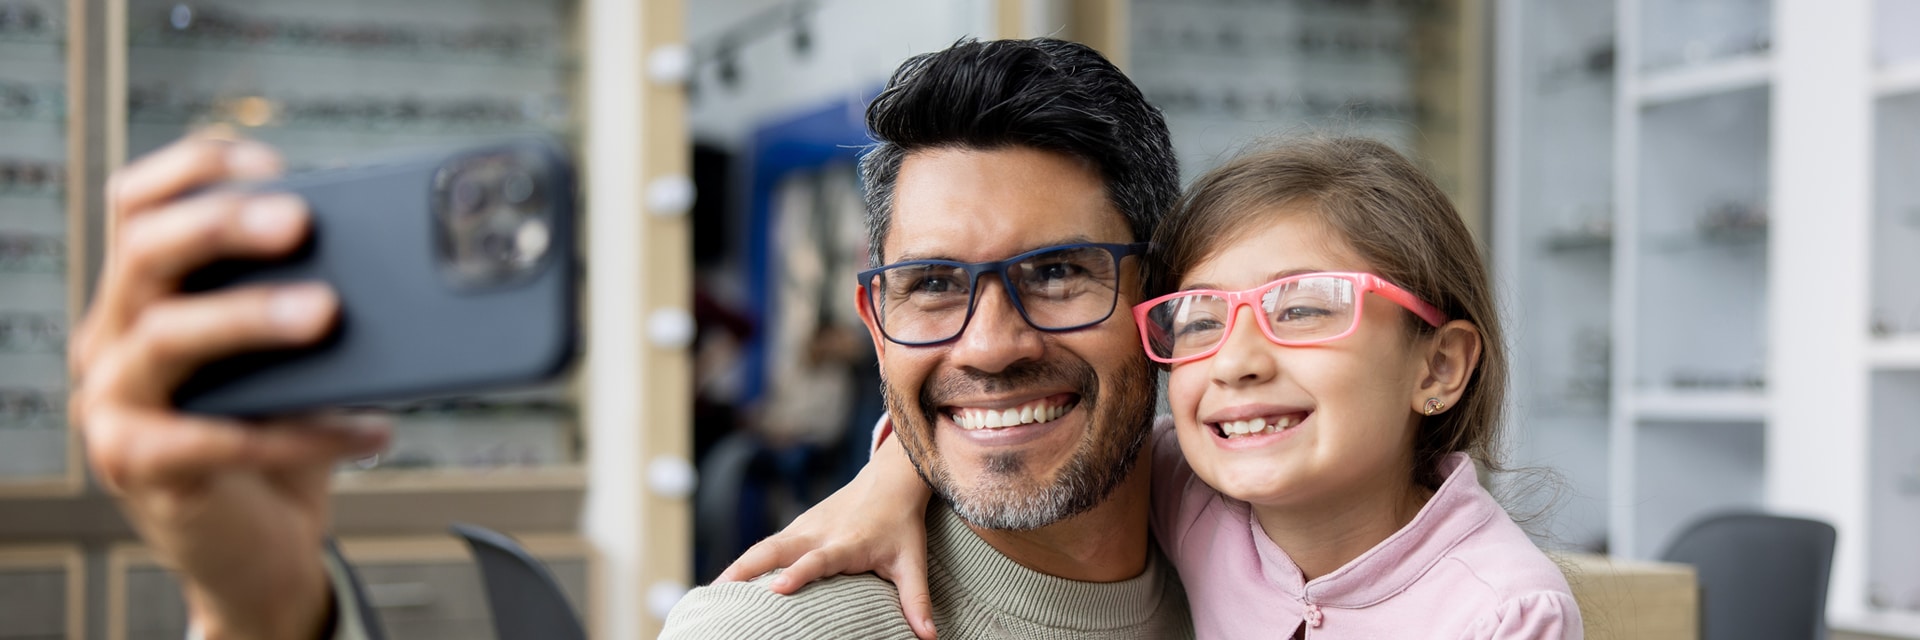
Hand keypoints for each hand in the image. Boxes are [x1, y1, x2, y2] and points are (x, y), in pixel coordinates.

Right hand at [70, 136, 390, 639]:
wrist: (262, 548)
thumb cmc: (280, 435)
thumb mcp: (297, 357)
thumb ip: (315, 298)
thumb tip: (399, 248)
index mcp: (144, 295)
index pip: (139, 203)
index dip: (198, 171)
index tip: (275, 165)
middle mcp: (114, 339)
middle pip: (145, 251)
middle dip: (223, 223)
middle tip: (301, 222)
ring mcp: (116, 404)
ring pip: (165, 335)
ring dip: (251, 316)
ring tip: (330, 312)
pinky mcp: (140, 468)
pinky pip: (215, 438)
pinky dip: (300, 430)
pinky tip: (370, 427)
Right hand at [716, 434, 937, 639]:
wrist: (890, 480)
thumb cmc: (900, 525)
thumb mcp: (911, 561)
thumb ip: (916, 599)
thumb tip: (930, 637)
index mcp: (847, 543)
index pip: (819, 559)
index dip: (799, 573)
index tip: (778, 588)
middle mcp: (819, 533)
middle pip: (776, 550)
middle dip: (746, 570)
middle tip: (719, 594)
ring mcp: (804, 527)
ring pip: (764, 547)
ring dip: (738, 567)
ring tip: (712, 593)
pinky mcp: (797, 527)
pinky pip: (767, 545)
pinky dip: (746, 562)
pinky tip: (729, 581)